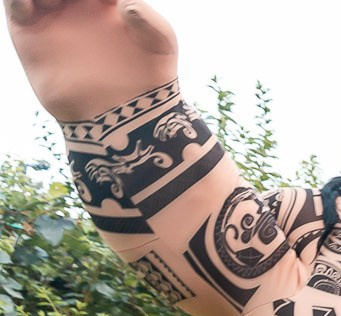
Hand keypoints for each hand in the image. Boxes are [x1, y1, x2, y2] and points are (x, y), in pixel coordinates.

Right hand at [6, 0, 177, 122]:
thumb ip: (149, 17)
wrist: (122, 114)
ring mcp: (52, 16)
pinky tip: (29, 8)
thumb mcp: (161, 42)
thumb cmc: (149, 78)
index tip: (104, 2)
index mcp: (105, 0)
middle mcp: (77, 4)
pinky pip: (14, 2)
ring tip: (54, 2)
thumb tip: (125, 4)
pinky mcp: (29, 31)